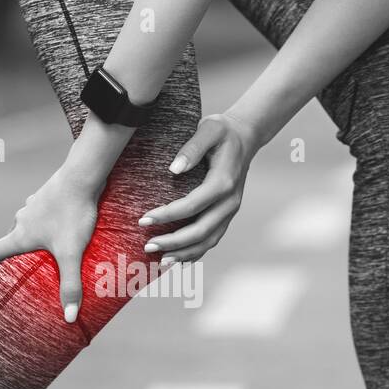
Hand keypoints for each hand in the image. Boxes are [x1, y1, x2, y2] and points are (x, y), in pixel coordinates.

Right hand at [0, 163, 100, 322]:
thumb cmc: (73, 213)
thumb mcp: (72, 253)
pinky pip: (41, 216)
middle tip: (15, 273)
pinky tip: (60, 230)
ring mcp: (33, 206)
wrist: (82, 175)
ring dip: (29, 241)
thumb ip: (71, 284)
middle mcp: (21, 219)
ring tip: (41, 255)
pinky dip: (44, 227)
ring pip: (25, 227)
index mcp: (19, 235)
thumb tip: (70, 319)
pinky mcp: (47, 196)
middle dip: (9, 259)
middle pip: (8, 242)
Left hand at [139, 112, 259, 264]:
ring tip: (161, 260)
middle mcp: (230, 201)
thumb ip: (192, 148)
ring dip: (184, 253)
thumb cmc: (222, 131)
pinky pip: (212, 239)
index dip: (166, 216)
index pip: (191, 206)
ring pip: (208, 240)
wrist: (245, 136)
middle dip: (173, 242)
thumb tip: (173, 170)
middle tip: (147, 246)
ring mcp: (230, 211)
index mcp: (223, 182)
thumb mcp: (209, 128)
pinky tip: (178, 259)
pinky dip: (196, 252)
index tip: (143, 219)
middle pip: (201, 230)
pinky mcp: (227, 215)